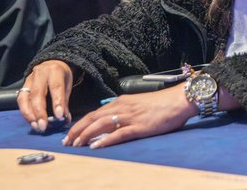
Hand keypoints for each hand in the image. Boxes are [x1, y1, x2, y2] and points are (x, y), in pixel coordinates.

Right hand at [17, 60, 73, 132]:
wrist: (51, 64)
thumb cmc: (61, 76)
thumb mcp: (67, 85)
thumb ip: (65, 101)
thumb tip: (64, 119)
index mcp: (55, 71)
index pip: (56, 87)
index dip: (58, 102)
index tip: (59, 116)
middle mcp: (40, 74)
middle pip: (37, 93)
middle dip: (40, 112)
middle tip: (43, 126)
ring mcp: (29, 79)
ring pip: (25, 98)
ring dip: (29, 114)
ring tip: (36, 126)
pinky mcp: (22, 86)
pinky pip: (20, 100)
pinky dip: (25, 112)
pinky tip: (31, 121)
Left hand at [62, 84, 197, 148]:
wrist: (179, 100)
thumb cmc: (162, 104)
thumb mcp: (139, 105)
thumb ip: (126, 112)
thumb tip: (113, 124)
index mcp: (121, 102)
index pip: (95, 113)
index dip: (80, 124)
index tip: (70, 134)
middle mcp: (122, 107)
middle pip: (93, 118)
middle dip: (77, 130)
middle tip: (67, 142)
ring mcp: (130, 117)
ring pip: (101, 125)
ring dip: (86, 135)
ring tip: (76, 145)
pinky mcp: (139, 126)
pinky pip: (118, 134)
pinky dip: (105, 140)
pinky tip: (96, 147)